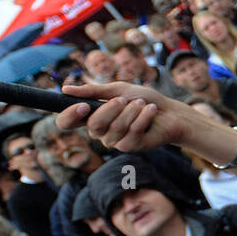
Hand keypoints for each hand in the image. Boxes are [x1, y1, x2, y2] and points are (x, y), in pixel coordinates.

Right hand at [57, 82, 195, 150]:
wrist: (170, 111)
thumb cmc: (143, 99)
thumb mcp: (118, 90)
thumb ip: (94, 91)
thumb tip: (66, 88)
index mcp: (92, 116)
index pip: (66, 123)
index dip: (69, 116)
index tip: (82, 106)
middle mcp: (100, 132)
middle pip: (94, 125)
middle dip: (112, 108)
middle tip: (126, 99)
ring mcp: (114, 141)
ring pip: (115, 128)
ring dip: (132, 111)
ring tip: (143, 104)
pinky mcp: (130, 147)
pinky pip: (132, 132)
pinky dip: (143, 117)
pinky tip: (152, 111)